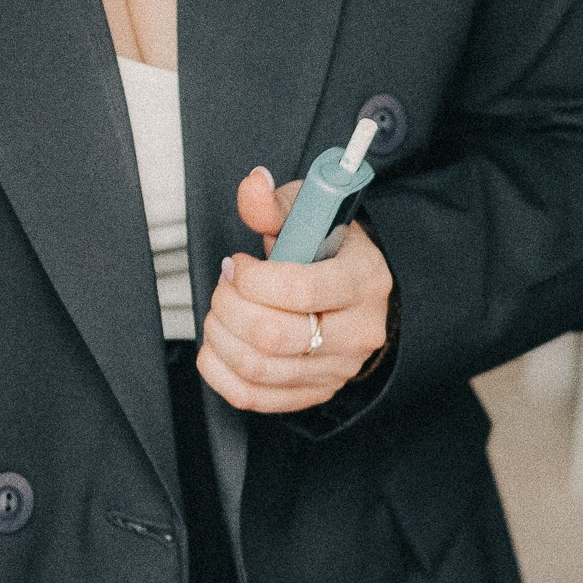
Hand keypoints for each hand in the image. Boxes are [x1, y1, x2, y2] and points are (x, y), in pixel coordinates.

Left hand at [197, 166, 394, 413]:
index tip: (239, 265)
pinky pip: (253, 397)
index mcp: (363, 280)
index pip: (299, 291)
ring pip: (258, 368)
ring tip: (221, 310)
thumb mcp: (308, 215)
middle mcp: (357, 331)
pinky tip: (218, 343)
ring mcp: (337, 369)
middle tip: (225, 286)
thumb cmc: (329, 251)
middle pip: (274, 336)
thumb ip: (274, 205)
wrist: (355, 292)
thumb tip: (253, 185)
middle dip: (230, 307)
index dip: (252, 279)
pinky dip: (219, 371)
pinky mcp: (314, 391)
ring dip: (221, 336)